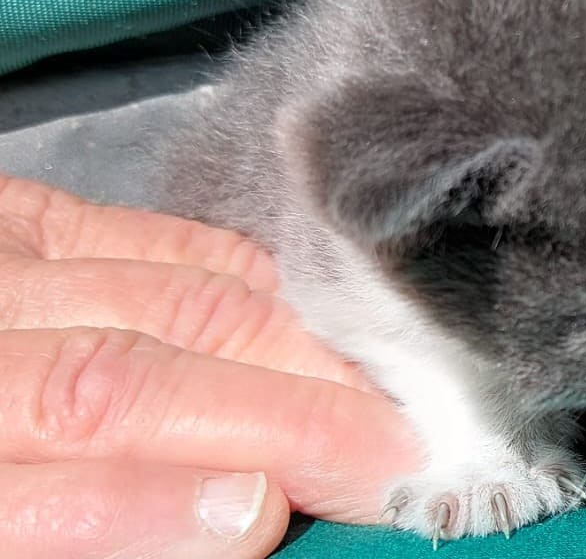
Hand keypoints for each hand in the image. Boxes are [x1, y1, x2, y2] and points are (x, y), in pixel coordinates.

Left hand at [0, 175, 418, 557]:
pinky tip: (316, 325)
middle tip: (396, 459)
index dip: (156, 507)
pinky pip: (164, 239)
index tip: (275, 520)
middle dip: (277, 420)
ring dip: (294, 356)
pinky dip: (253, 284)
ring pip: (166, 299)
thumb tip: (241, 521)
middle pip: (116, 381)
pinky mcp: (22, 212)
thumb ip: (89, 531)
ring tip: (384, 399)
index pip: (38, 488)